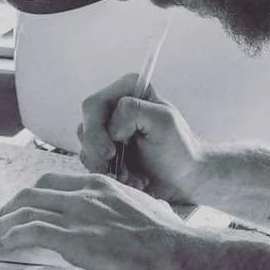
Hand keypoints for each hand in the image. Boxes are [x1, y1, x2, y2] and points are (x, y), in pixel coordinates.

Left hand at [0, 171, 188, 269]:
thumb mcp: (150, 211)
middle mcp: (86, 194)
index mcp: (103, 186)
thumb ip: (134, 212)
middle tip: (1, 221)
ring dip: (2, 223)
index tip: (25, 208)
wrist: (174, 252)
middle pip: (35, 192)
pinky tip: (1, 246)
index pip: (56, 182)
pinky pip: (31, 231)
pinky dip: (10, 237)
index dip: (35, 195)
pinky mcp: (73, 238)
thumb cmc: (169, 239)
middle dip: (12, 206)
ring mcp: (78, 215)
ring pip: (26, 210)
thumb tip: (141, 221)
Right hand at [78, 74, 202, 201]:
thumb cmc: (179, 147)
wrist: (184, 177)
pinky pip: (91, 162)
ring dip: (105, 166)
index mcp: (128, 90)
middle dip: (97, 152)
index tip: (111, 152)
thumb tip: (110, 127)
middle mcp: (114, 106)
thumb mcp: (163, 121)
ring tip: (130, 175)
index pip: (94, 105)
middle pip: (85, 126)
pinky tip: (129, 179)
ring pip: (85, 146)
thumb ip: (133, 111)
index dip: (96, 130)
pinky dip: (108, 174)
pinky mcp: (106, 151)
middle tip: (118, 171)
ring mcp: (108, 130)